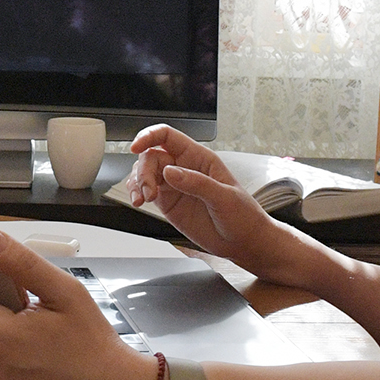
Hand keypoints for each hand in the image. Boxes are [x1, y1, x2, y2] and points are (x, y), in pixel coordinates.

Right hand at [126, 123, 285, 268]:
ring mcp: (174, 185)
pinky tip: (140, 202)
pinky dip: (136, 193)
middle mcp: (184, 167)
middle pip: (151, 156)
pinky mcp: (168, 202)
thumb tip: (170, 173)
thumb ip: (197, 183)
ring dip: (137, 183)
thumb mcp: (225, 197)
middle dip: (143, 172)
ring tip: (142, 200)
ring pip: (144, 172)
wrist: (244, 242)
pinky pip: (145, 190)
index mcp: (199, 158)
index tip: (136, 147)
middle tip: (149, 192)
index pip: (168, 136)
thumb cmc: (243, 216)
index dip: (149, 136)